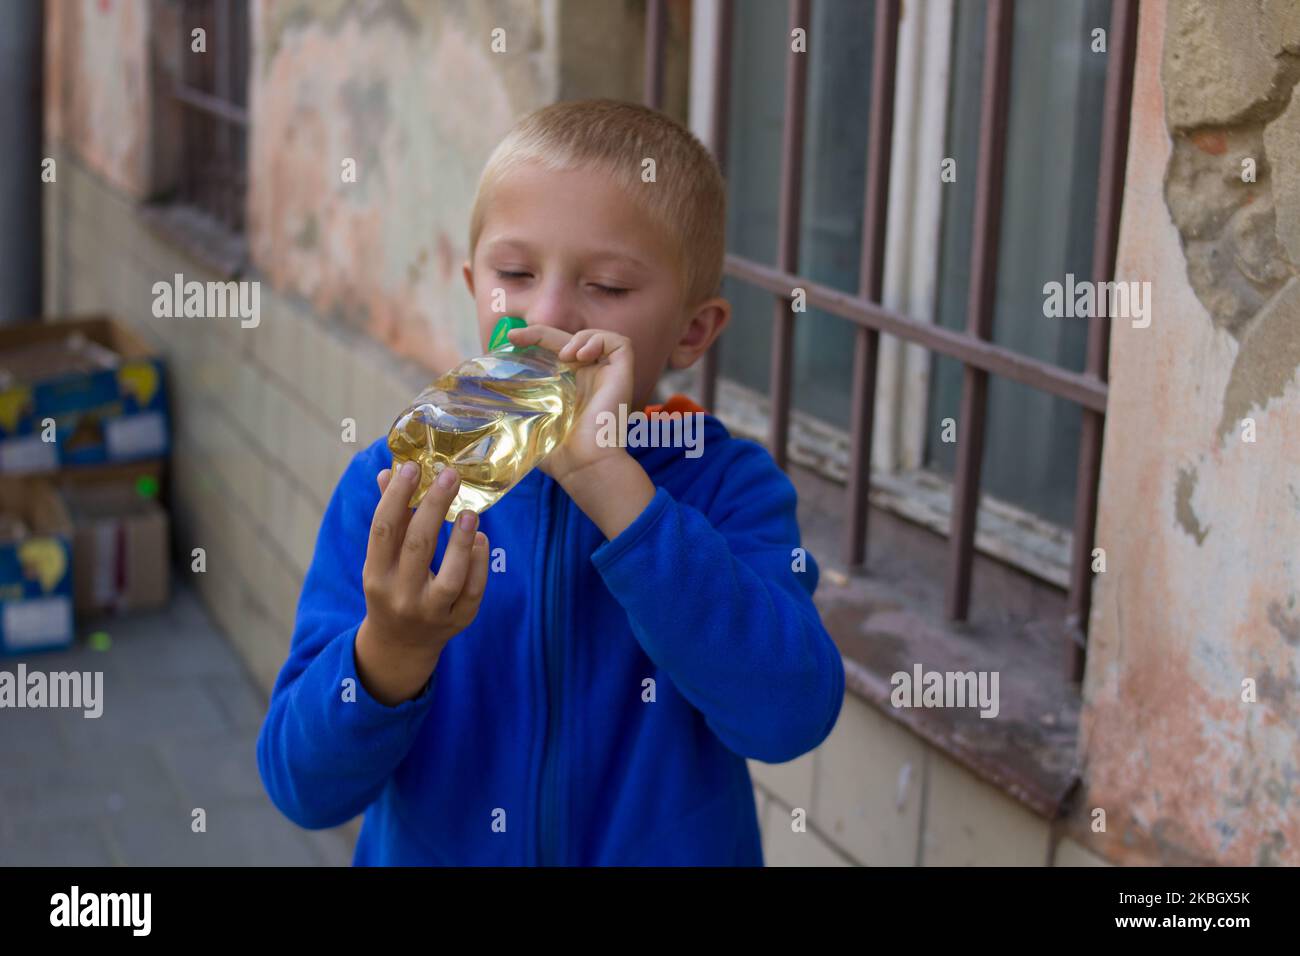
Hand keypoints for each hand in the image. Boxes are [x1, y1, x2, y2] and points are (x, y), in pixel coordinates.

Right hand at [354, 462, 489, 704]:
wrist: (400, 645)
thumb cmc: (391, 588)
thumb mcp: (381, 559)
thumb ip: (390, 517)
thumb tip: (391, 472)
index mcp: (376, 575)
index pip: (383, 530)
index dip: (397, 496)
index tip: (411, 467)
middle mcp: (401, 595)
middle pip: (418, 546)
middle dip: (435, 506)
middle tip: (450, 475)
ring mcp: (431, 612)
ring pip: (450, 577)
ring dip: (461, 541)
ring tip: (471, 513)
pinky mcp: (458, 622)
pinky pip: (473, 592)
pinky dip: (479, 565)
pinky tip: (481, 540)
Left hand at [506, 325, 654, 540]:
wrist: (582, 465)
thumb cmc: (558, 454)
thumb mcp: (526, 424)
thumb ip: (513, 410)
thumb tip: (482, 401)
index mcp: (570, 387)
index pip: (554, 351)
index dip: (536, 338)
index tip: (511, 340)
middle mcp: (590, 378)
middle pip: (570, 339)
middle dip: (542, 332)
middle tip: (517, 337)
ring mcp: (607, 376)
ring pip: (598, 337)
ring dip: (577, 337)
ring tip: (564, 356)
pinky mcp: (622, 375)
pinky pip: (620, 344)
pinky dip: (599, 340)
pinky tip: (581, 356)